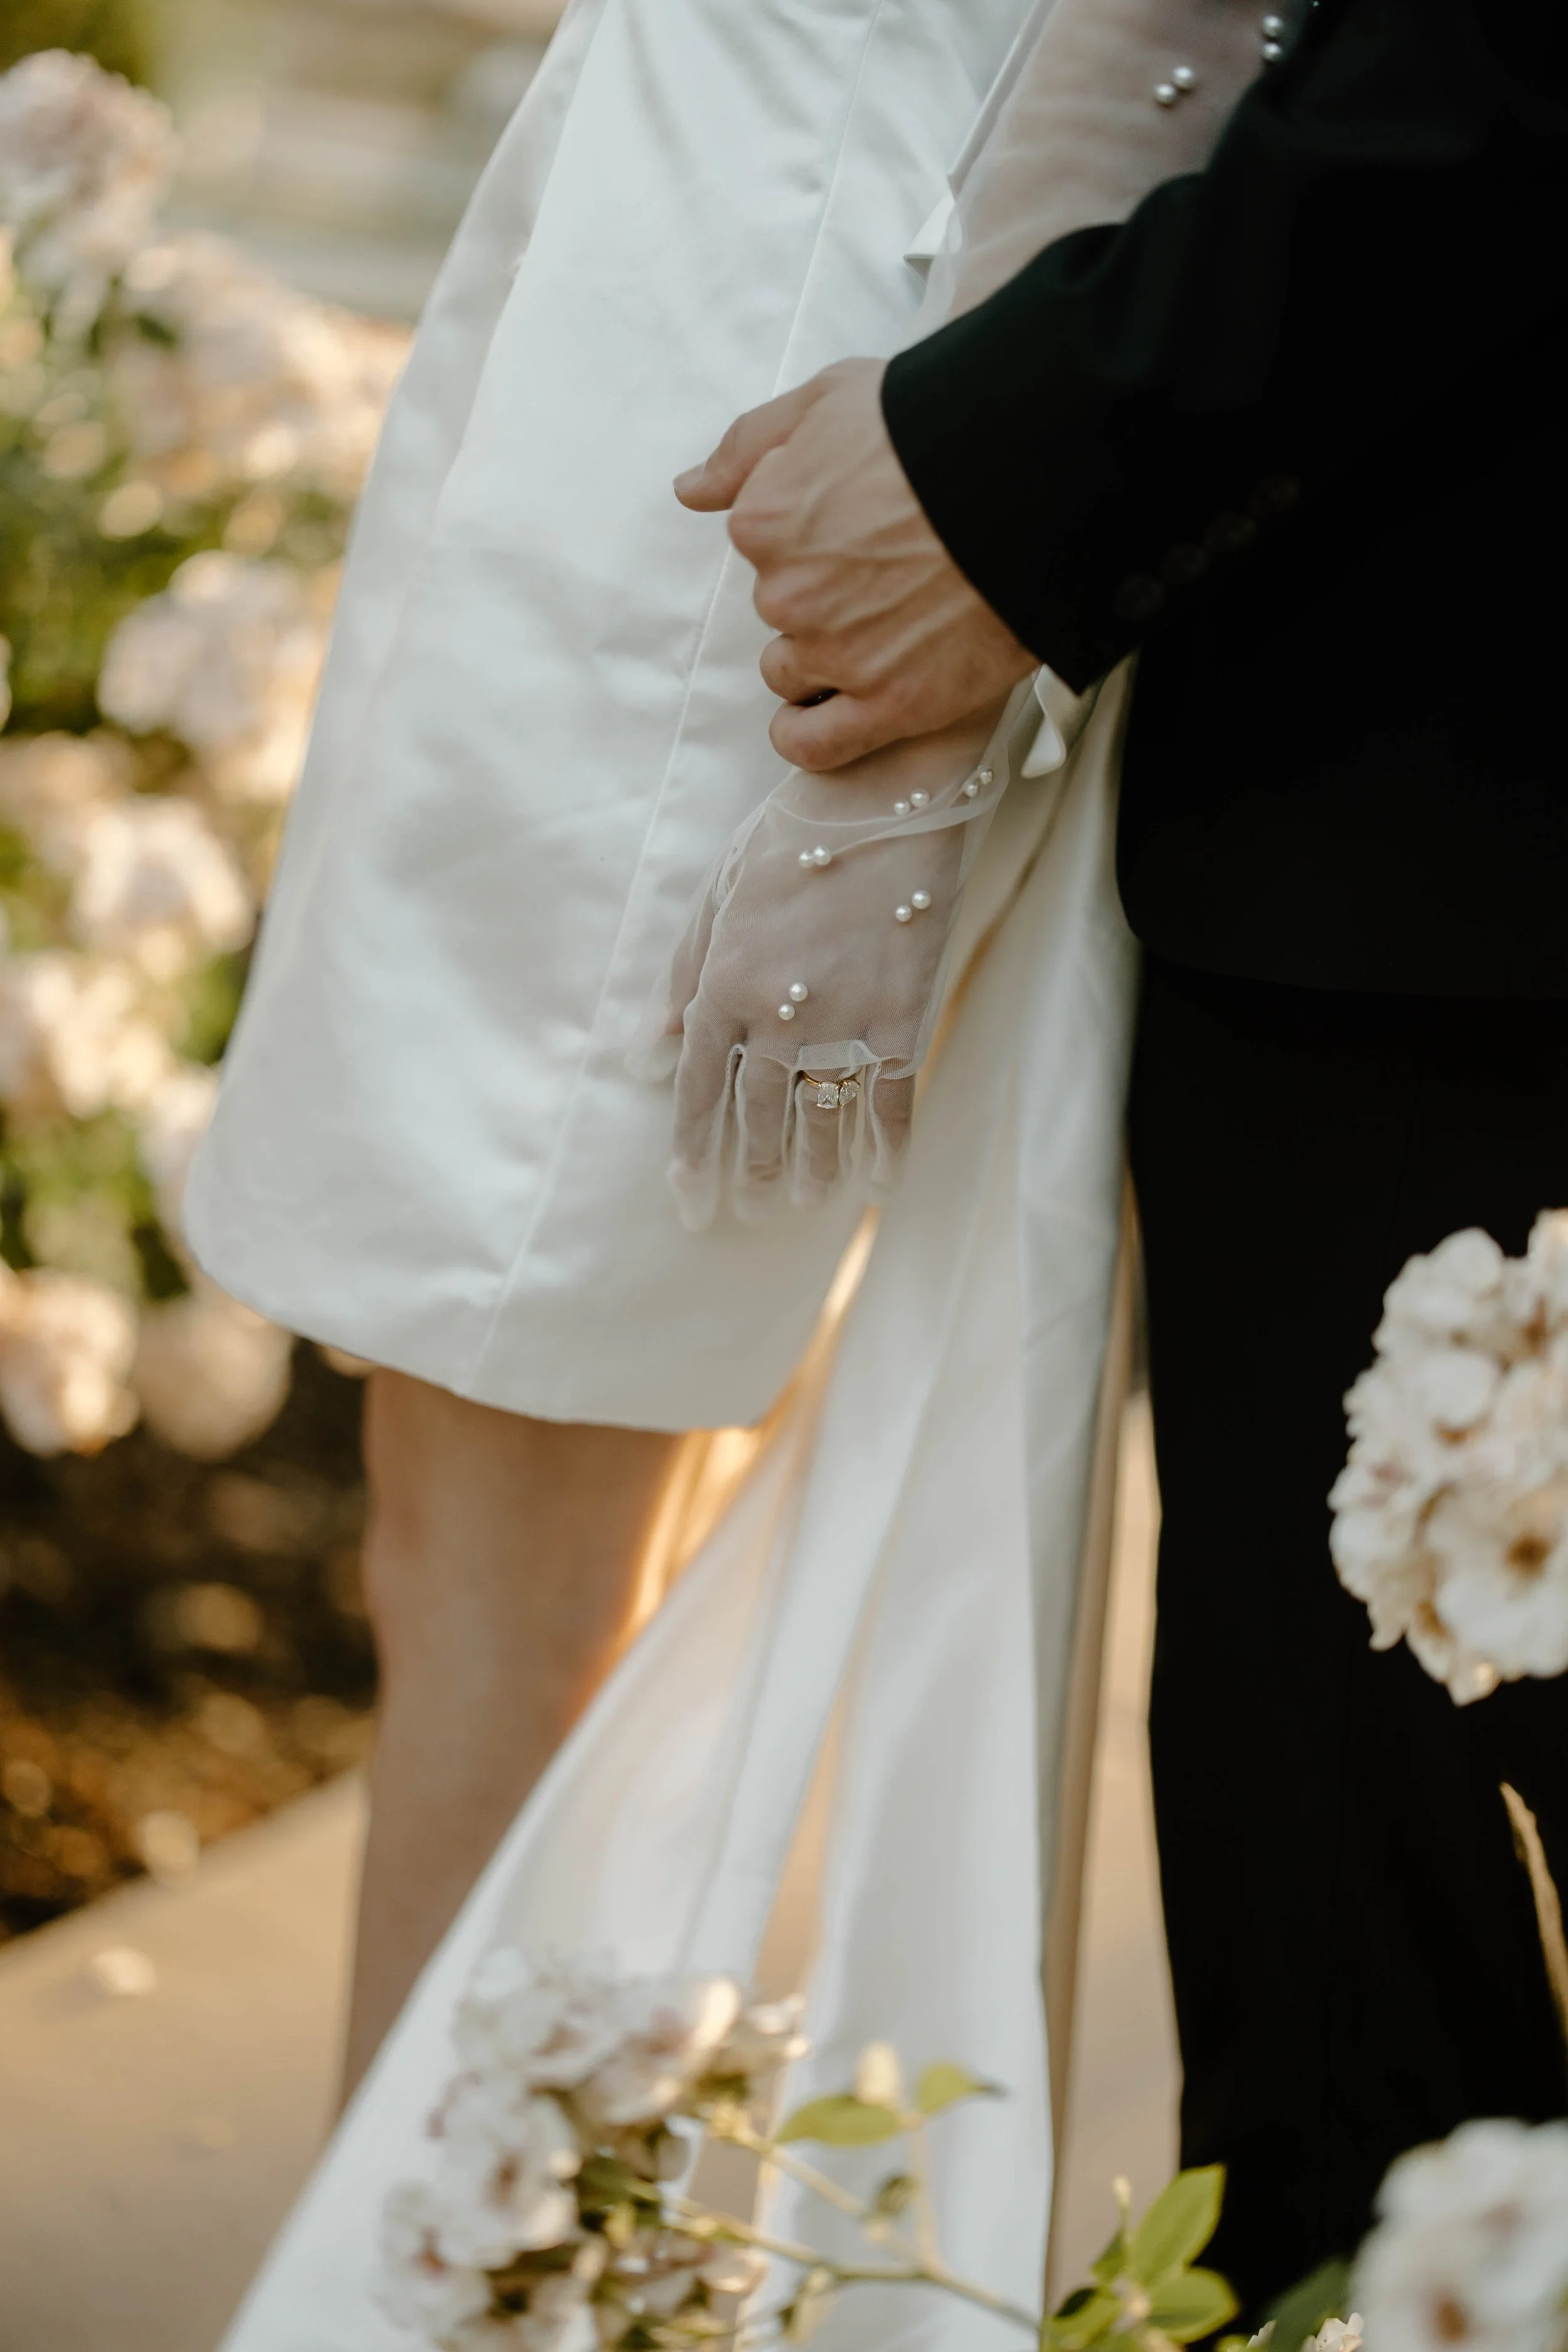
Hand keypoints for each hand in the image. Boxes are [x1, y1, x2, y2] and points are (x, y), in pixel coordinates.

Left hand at [626, 703, 1013, 1227]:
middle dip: (748, 1173)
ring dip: (810, 1170)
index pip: (696, 1093)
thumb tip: (644, 1056)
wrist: (885, 798)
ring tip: (803, 1203)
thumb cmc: (792, 841)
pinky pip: (892, 1103)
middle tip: (746, 1212)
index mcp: (721, 989)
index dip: (691, 1155)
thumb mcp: (716, 899)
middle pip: (755, 1119)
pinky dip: (884, 1148)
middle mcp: (776, 1020)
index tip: (687, 1201)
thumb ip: (679, 981)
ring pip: (820, 1122)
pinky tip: (878, 1184)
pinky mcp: (902, 1019)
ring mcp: (843, 1025)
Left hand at [675, 359, 1034, 770]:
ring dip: (822, 658)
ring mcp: (837, 655)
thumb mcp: (830, 398)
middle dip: (821, 594)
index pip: (761, 544)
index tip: (857, 523)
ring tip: (887, 625)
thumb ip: (749, 446)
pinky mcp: (887, 706)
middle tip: (889, 568)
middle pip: (781, 608)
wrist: (1035, 482)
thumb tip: (691, 487)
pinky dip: (809, 733)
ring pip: (791, 672)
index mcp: (766, 520)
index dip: (810, 533)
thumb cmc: (938, 429)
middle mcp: (788, 593)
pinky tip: (827, 712)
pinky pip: (812, 743)